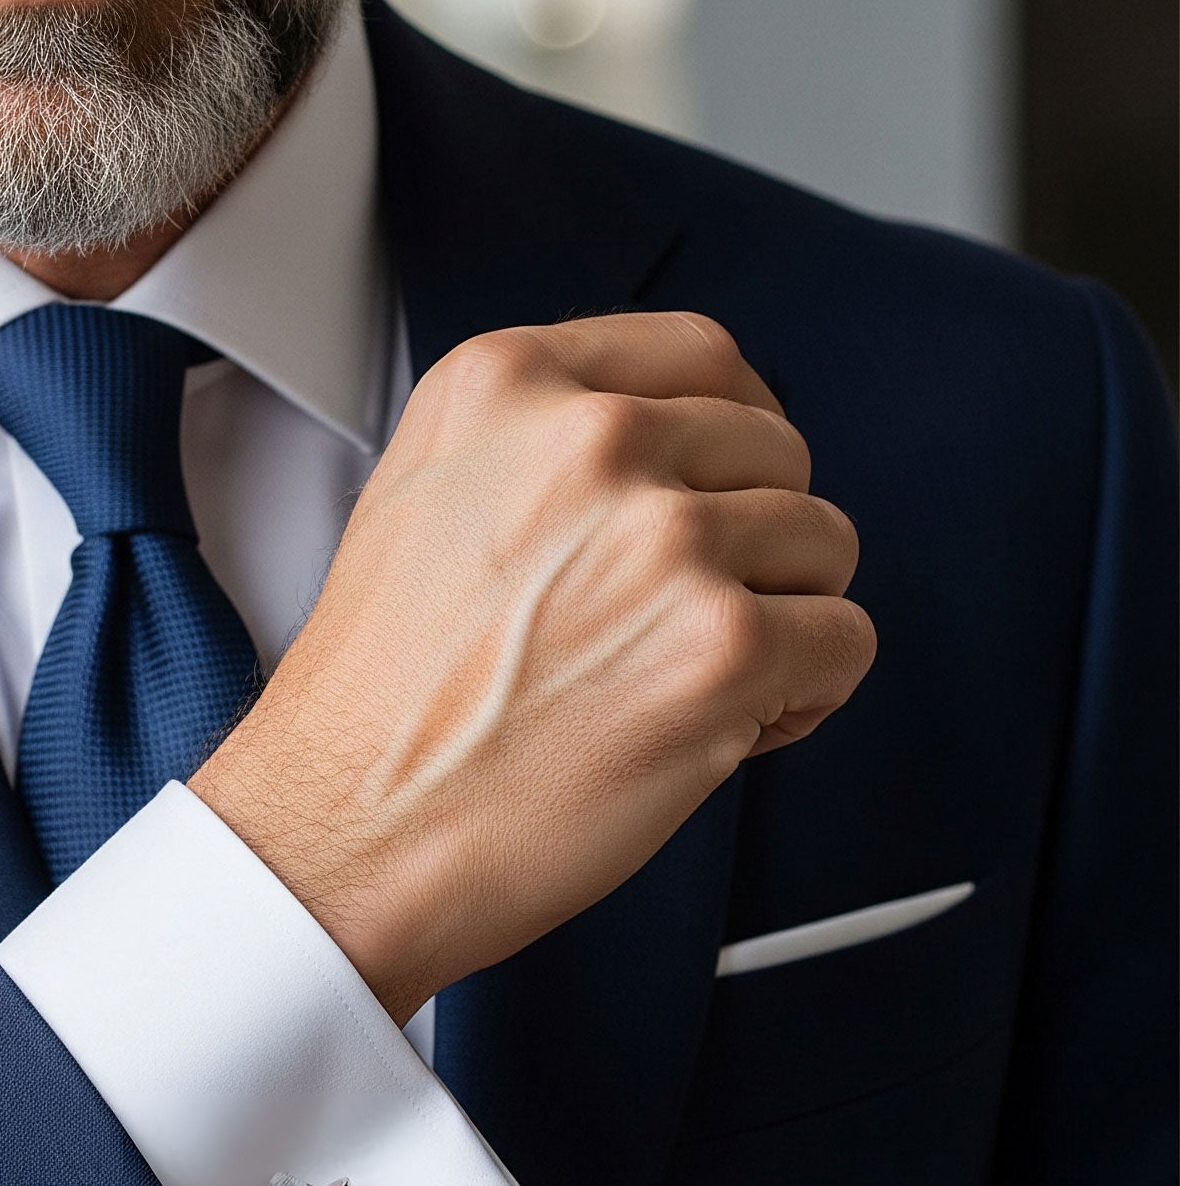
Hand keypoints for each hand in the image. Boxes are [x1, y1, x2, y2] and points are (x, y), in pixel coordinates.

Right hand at [189, 313, 873, 1021]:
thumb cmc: (374, 702)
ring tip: (678, 681)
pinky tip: (717, 729)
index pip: (698, 352)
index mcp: (504, 385)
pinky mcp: (722, 646)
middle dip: (748, 540)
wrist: (339, 833)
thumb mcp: (423, 500)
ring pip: (822, 543)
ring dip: (778, 619)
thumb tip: (676, 450)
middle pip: (773, 449)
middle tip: (672, 622)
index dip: (729, 433)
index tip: (721, 486)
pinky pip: (844, 641)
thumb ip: (539, 447)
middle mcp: (589, 439)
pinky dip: (803, 698)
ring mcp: (662, 537)